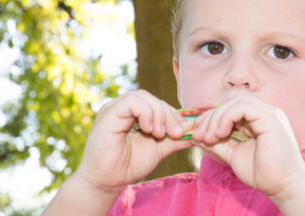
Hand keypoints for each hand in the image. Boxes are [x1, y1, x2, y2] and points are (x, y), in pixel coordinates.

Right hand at [76, 90, 192, 193]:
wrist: (107, 182)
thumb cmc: (129, 165)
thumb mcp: (159, 149)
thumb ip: (176, 139)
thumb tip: (197, 132)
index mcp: (134, 114)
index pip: (158, 103)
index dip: (173, 115)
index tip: (183, 132)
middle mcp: (123, 108)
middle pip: (152, 99)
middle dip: (169, 115)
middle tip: (177, 133)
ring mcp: (114, 108)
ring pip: (143, 97)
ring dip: (158, 114)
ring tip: (161, 134)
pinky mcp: (108, 114)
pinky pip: (131, 102)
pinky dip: (146, 113)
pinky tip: (150, 130)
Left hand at [190, 96, 304, 199]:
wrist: (283, 186)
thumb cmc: (262, 174)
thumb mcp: (233, 155)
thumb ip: (217, 143)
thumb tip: (195, 136)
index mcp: (258, 121)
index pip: (230, 109)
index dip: (211, 118)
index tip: (197, 133)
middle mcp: (265, 114)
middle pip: (230, 103)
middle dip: (210, 118)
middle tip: (197, 135)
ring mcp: (269, 114)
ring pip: (235, 102)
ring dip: (216, 118)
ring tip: (209, 138)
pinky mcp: (270, 118)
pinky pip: (242, 107)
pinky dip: (227, 117)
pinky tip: (220, 134)